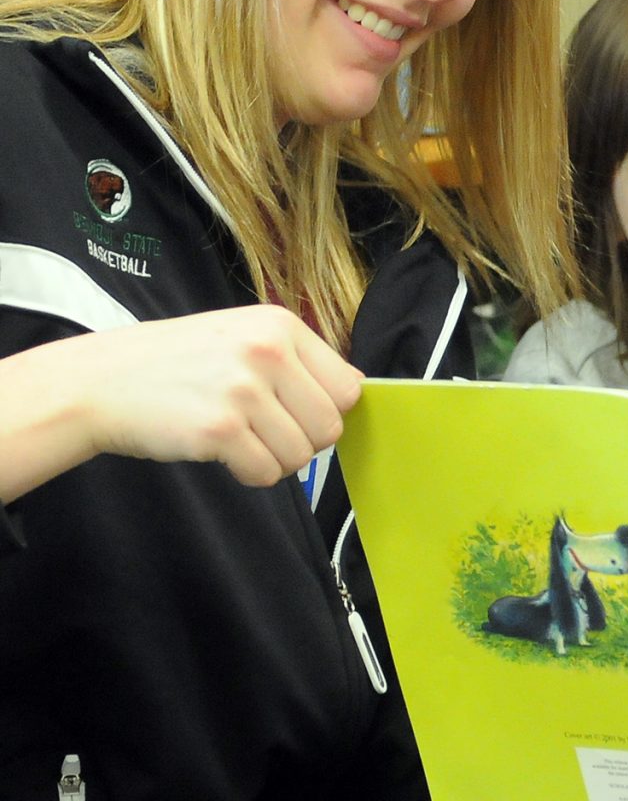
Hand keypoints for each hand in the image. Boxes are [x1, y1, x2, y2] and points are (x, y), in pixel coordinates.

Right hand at [54, 306, 362, 487]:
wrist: (100, 381)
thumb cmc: (176, 364)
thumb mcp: (241, 337)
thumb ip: (296, 361)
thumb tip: (354, 392)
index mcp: (280, 327)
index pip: (348, 387)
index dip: (325, 410)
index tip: (295, 414)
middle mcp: (267, 352)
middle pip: (330, 426)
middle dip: (303, 441)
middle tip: (264, 433)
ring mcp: (243, 390)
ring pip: (302, 455)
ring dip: (275, 460)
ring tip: (239, 440)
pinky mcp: (220, 429)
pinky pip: (267, 473)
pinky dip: (250, 474)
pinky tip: (223, 453)